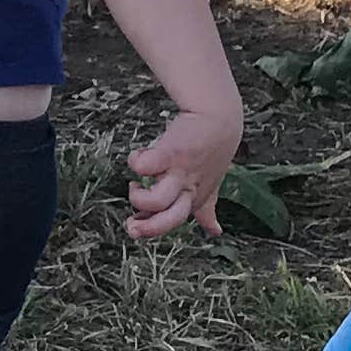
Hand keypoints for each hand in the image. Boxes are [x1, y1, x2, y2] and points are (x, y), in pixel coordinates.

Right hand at [125, 103, 237, 241]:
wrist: (220, 120)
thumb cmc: (213, 151)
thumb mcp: (210, 185)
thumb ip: (207, 209)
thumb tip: (214, 231)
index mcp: (193, 199)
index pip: (173, 223)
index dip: (152, 229)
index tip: (135, 226)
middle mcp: (187, 188)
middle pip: (170, 219)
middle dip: (148, 227)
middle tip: (130, 225)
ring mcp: (179, 171)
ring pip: (158, 200)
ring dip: (139, 198)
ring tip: (134, 185)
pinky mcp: (171, 152)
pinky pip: (145, 166)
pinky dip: (135, 162)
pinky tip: (138, 155)